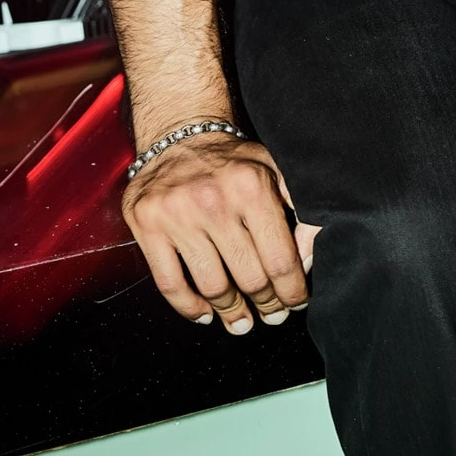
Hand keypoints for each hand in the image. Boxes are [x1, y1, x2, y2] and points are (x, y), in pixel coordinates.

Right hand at [122, 133, 314, 333]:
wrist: (178, 134)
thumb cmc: (233, 160)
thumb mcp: (275, 170)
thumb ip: (300, 210)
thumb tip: (308, 259)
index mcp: (251, 186)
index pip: (280, 259)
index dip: (292, 290)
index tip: (295, 302)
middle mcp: (214, 201)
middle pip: (249, 278)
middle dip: (266, 304)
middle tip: (272, 314)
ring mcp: (177, 214)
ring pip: (213, 286)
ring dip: (231, 312)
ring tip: (241, 321)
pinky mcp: (148, 224)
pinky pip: (170, 284)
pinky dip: (189, 307)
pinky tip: (205, 313)